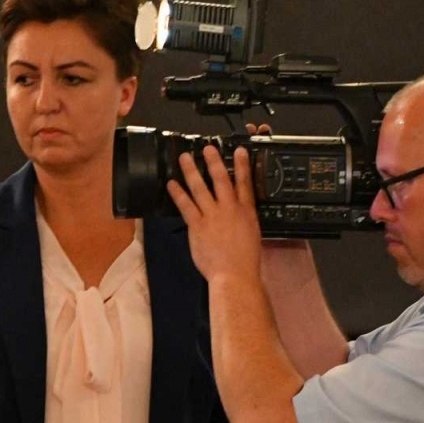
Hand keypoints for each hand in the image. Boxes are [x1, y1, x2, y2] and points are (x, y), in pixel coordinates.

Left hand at [166, 143, 263, 283]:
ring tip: (185, 158)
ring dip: (192, 171)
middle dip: (214, 161)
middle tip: (207, 148)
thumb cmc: (244, 260)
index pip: (245, 182)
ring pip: (200, 188)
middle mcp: (229, 209)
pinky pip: (186, 206)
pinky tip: (172, 184)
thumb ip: (244, 220)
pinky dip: (178, 193)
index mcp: (246, 211)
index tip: (239, 151)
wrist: (235, 274)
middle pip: (221, 179)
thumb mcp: (251, 234)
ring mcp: (212, 216)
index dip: (242, 165)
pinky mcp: (198, 226)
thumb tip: (238, 214)